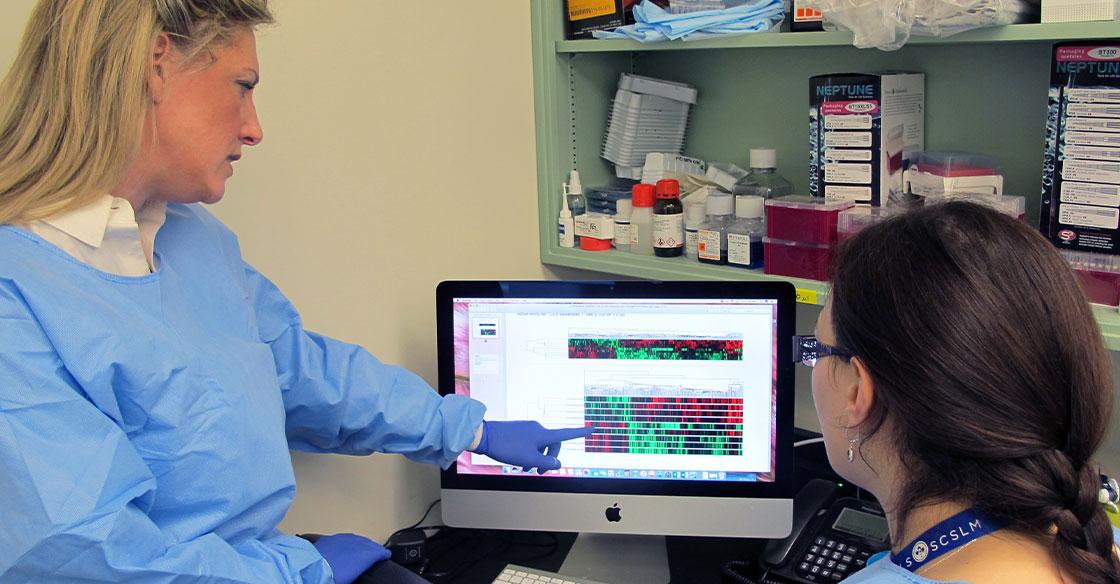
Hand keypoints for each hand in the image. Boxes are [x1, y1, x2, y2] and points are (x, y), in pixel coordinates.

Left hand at [312, 533, 390, 583]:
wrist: (310, 569)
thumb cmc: (332, 576)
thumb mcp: (351, 576)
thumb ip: (361, 566)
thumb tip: (361, 566)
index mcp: (363, 555)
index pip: (378, 551)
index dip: (383, 554)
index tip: (386, 555)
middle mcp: (354, 544)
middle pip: (368, 543)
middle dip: (374, 547)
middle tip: (377, 552)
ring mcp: (341, 539)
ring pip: (356, 539)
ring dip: (362, 543)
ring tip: (364, 547)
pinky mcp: (329, 539)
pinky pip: (343, 538)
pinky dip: (348, 541)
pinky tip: (347, 543)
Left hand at [473, 420, 593, 473]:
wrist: (486, 436)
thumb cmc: (507, 447)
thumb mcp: (529, 460)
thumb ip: (547, 463)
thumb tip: (558, 464)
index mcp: (543, 434)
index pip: (566, 434)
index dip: (580, 433)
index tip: (591, 429)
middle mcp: (537, 429)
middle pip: (551, 445)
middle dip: (547, 459)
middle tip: (538, 471)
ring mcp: (527, 429)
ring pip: (538, 446)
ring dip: (535, 458)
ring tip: (524, 468)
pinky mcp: (518, 430)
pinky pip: (529, 443)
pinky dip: (527, 453)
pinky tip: (517, 462)